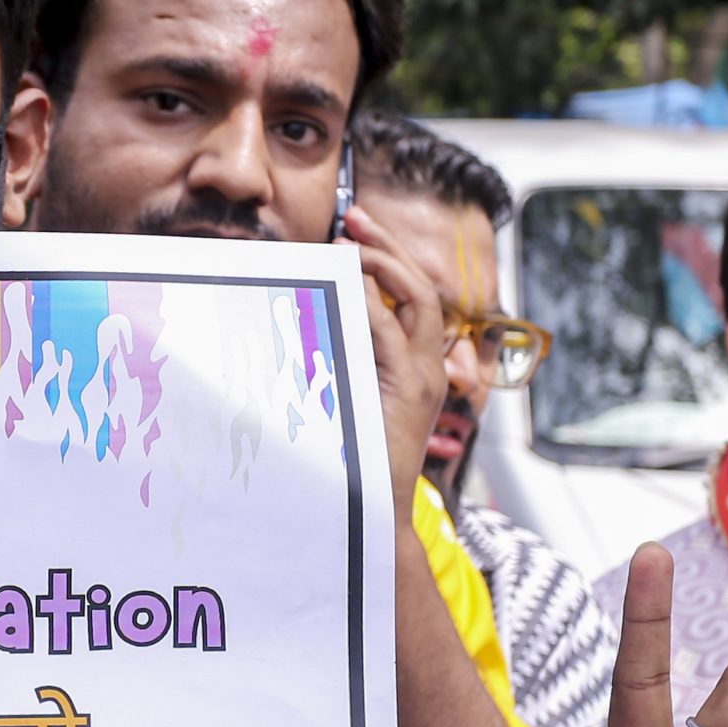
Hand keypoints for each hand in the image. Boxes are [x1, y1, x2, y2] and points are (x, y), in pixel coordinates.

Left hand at [341, 200, 446, 504]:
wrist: (372, 511)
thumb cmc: (349, 458)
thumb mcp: (342, 396)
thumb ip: (335, 358)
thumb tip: (300, 319)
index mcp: (413, 365)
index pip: (409, 296)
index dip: (385, 258)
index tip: (351, 230)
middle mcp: (427, 366)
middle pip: (420, 289)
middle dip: (388, 247)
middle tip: (354, 216)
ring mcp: (424, 378)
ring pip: (419, 303)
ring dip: (386, 265)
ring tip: (352, 240)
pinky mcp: (413, 392)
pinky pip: (394, 336)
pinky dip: (372, 305)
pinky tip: (347, 284)